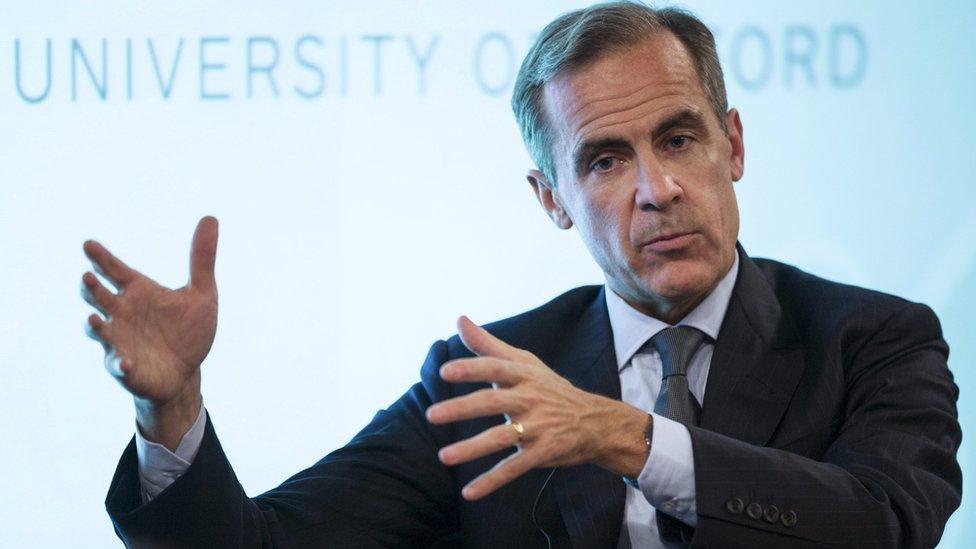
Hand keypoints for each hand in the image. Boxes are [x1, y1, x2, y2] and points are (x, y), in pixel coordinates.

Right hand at [81, 216, 218, 447]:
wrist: (187, 371)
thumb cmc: (188, 331)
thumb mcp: (203, 294)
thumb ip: (202, 259)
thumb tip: (210, 217)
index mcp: (139, 291)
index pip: (115, 270)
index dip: (102, 258)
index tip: (89, 244)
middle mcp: (123, 313)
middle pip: (99, 297)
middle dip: (91, 288)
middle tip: (88, 277)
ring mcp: (119, 340)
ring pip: (99, 330)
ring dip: (96, 326)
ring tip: (96, 320)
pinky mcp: (125, 367)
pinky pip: (117, 365)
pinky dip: (119, 363)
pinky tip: (126, 362)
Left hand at [426, 316, 649, 499]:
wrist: (595, 421)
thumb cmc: (550, 388)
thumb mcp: (525, 362)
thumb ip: (488, 344)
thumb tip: (459, 318)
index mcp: (524, 375)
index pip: (495, 368)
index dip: (471, 369)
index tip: (445, 372)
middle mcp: (530, 399)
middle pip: (493, 402)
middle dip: (462, 408)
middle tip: (431, 415)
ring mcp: (537, 427)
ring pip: (501, 438)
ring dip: (472, 449)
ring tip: (444, 456)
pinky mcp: (542, 452)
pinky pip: (514, 468)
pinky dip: (491, 481)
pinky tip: (468, 492)